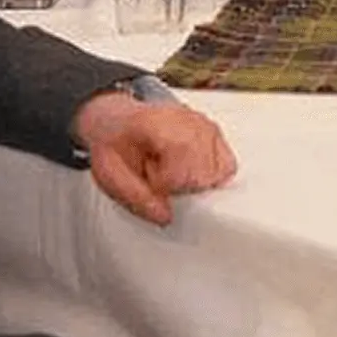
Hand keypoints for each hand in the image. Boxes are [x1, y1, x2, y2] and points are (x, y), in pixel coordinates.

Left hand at [71, 91, 236, 224]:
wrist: (116, 121)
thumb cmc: (113, 143)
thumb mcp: (109, 174)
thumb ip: (135, 197)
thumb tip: (165, 216)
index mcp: (155, 124)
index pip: (182, 166)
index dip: (168, 185)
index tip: (153, 185)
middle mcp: (187, 120)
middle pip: (204, 173)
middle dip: (183, 187)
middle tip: (161, 178)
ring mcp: (205, 125)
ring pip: (219, 171)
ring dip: (197, 182)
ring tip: (174, 173)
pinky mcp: (215, 134)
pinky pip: (228, 165)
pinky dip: (212, 176)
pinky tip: (190, 171)